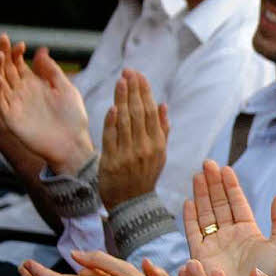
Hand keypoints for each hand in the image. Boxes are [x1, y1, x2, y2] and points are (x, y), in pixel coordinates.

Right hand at [0, 34, 93, 174]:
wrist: (73, 143)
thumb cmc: (72, 117)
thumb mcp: (65, 89)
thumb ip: (52, 70)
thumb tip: (41, 50)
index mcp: (33, 84)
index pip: (18, 63)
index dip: (16, 52)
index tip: (20, 43)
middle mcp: (20, 92)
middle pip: (6, 68)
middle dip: (1, 53)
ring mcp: (14, 104)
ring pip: (0, 83)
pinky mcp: (11, 119)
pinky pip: (1, 103)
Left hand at [98, 69, 169, 209]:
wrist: (132, 203)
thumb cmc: (144, 176)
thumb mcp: (159, 154)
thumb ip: (162, 130)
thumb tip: (163, 106)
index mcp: (157, 144)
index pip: (151, 112)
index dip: (144, 92)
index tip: (138, 75)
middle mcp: (145, 148)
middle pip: (139, 113)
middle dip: (134, 90)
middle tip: (128, 71)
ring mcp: (129, 155)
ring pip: (126, 122)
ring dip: (122, 100)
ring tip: (120, 81)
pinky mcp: (112, 162)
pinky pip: (112, 139)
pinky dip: (112, 123)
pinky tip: (112, 108)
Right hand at [184, 159, 275, 275]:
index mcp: (248, 232)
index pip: (237, 203)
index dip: (230, 185)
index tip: (224, 168)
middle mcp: (229, 236)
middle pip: (219, 204)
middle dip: (213, 184)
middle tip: (207, 163)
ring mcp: (214, 245)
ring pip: (205, 214)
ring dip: (201, 194)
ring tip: (197, 175)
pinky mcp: (200, 256)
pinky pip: (193, 232)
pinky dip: (190, 217)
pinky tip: (188, 201)